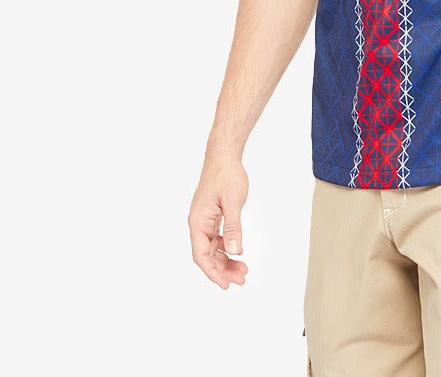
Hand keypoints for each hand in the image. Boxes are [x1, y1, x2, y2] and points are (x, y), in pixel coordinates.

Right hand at [188, 157, 249, 289]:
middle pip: (207, 255)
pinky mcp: (212, 216)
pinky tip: (238, 252)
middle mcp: (198, 223)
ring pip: (213, 248)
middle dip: (222, 269)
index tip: (225, 284)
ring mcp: (205, 220)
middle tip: (241, 279)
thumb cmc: (226, 174)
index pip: (201, 255)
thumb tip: (235, 251)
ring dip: (226, 260)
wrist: (224, 156)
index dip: (212, 272)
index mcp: (198, 221)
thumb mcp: (233, 201)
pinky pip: (217, 238)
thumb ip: (234, 227)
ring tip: (243, 270)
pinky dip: (227, 247)